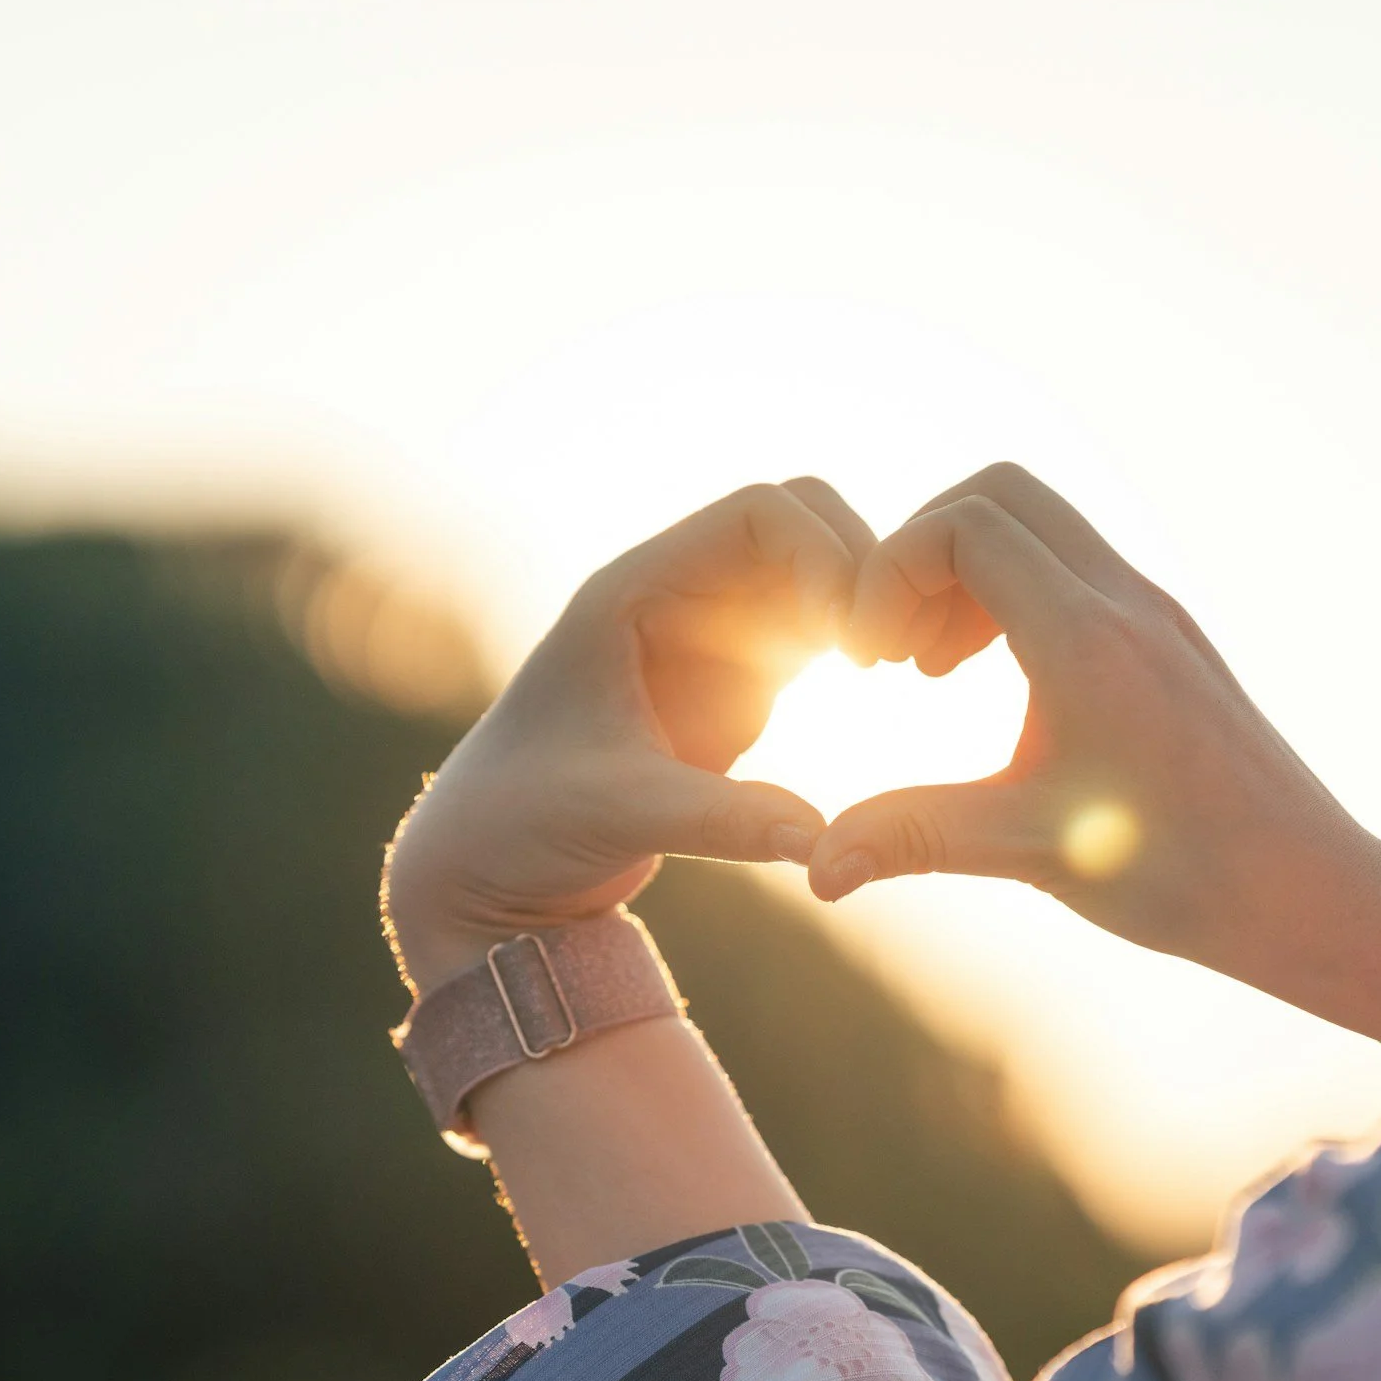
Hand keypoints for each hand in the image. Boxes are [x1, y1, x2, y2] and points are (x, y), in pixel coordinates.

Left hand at [384, 479, 875, 992]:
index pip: (758, 513)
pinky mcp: (736, 684)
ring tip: (892, 669)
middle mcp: (678, 595)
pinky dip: (854, 643)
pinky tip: (873, 691)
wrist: (488, 866)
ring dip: (862, 605)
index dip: (822, 553)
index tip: (852, 636)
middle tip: (883, 652)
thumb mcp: (620, 815)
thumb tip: (819, 840)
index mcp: (635, 589)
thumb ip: (719, 821)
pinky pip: (814, 629)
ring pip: (816, 573)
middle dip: (857, 568)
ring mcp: (711, 636)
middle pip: (802, 524)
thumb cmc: (520, 823)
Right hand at [808, 463, 1373, 972]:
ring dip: (967, 571)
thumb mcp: (1033, 852)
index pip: (965, 526)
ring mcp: (1155, 612)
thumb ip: (915, 837)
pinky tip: (992, 681)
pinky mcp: (1169, 637)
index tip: (871, 660)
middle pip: (1000, 492)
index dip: (891, 572)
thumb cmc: (1184, 876)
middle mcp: (1126, 602)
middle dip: (921, 552)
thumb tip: (812, 870)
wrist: (1308, 891)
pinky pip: (1074, 566)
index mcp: (1086, 639)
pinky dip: (1015, 593)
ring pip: (1041, 523)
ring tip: (929, 668)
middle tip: (893, 648)